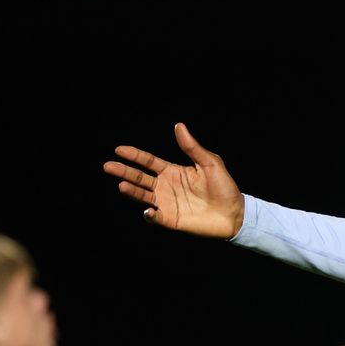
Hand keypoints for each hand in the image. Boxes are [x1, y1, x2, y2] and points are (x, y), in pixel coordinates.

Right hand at [102, 123, 245, 238]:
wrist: (236, 213)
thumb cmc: (225, 187)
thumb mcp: (210, 163)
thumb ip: (192, 148)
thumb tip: (178, 126)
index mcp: (173, 171)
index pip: (148, 162)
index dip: (134, 155)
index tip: (119, 150)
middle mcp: (166, 186)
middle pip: (140, 178)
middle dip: (124, 171)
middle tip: (108, 166)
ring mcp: (167, 203)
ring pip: (143, 196)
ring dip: (132, 191)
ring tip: (122, 185)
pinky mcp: (172, 220)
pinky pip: (156, 217)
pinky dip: (150, 215)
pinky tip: (148, 210)